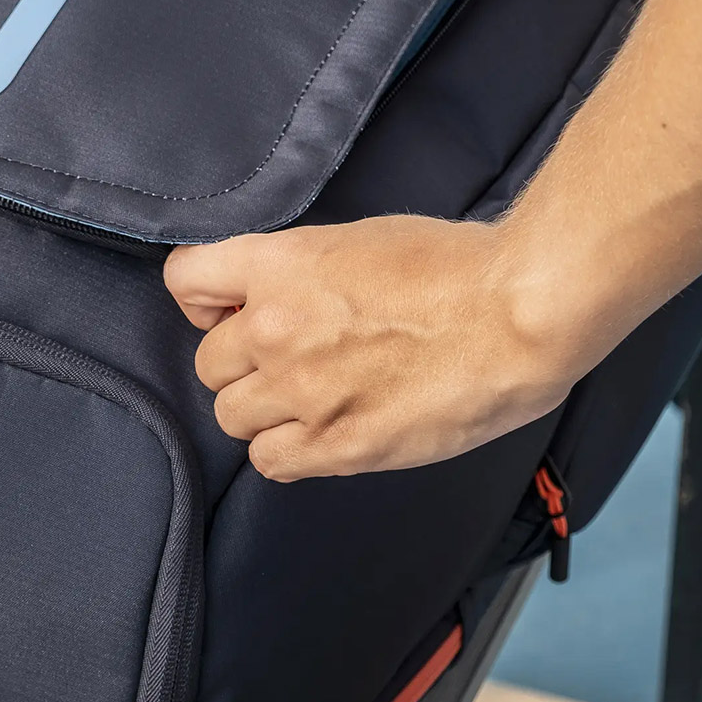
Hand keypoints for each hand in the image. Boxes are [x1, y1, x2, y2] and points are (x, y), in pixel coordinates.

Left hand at [163, 216, 581, 481]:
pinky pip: (269, 462)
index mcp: (280, 265)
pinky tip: (321, 433)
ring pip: (232, 417)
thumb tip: (271, 297)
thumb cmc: (455, 267)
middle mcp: (275, 328)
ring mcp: (302, 391)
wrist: (517, 313)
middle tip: (289, 360)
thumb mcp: (358, 240)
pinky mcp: (337, 444)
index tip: (228, 310)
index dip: (203, 299)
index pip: (184, 281)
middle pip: (209, 363)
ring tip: (311, 400)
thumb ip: (299, 270)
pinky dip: (286, 451)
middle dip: (242, 362)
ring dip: (262, 410)